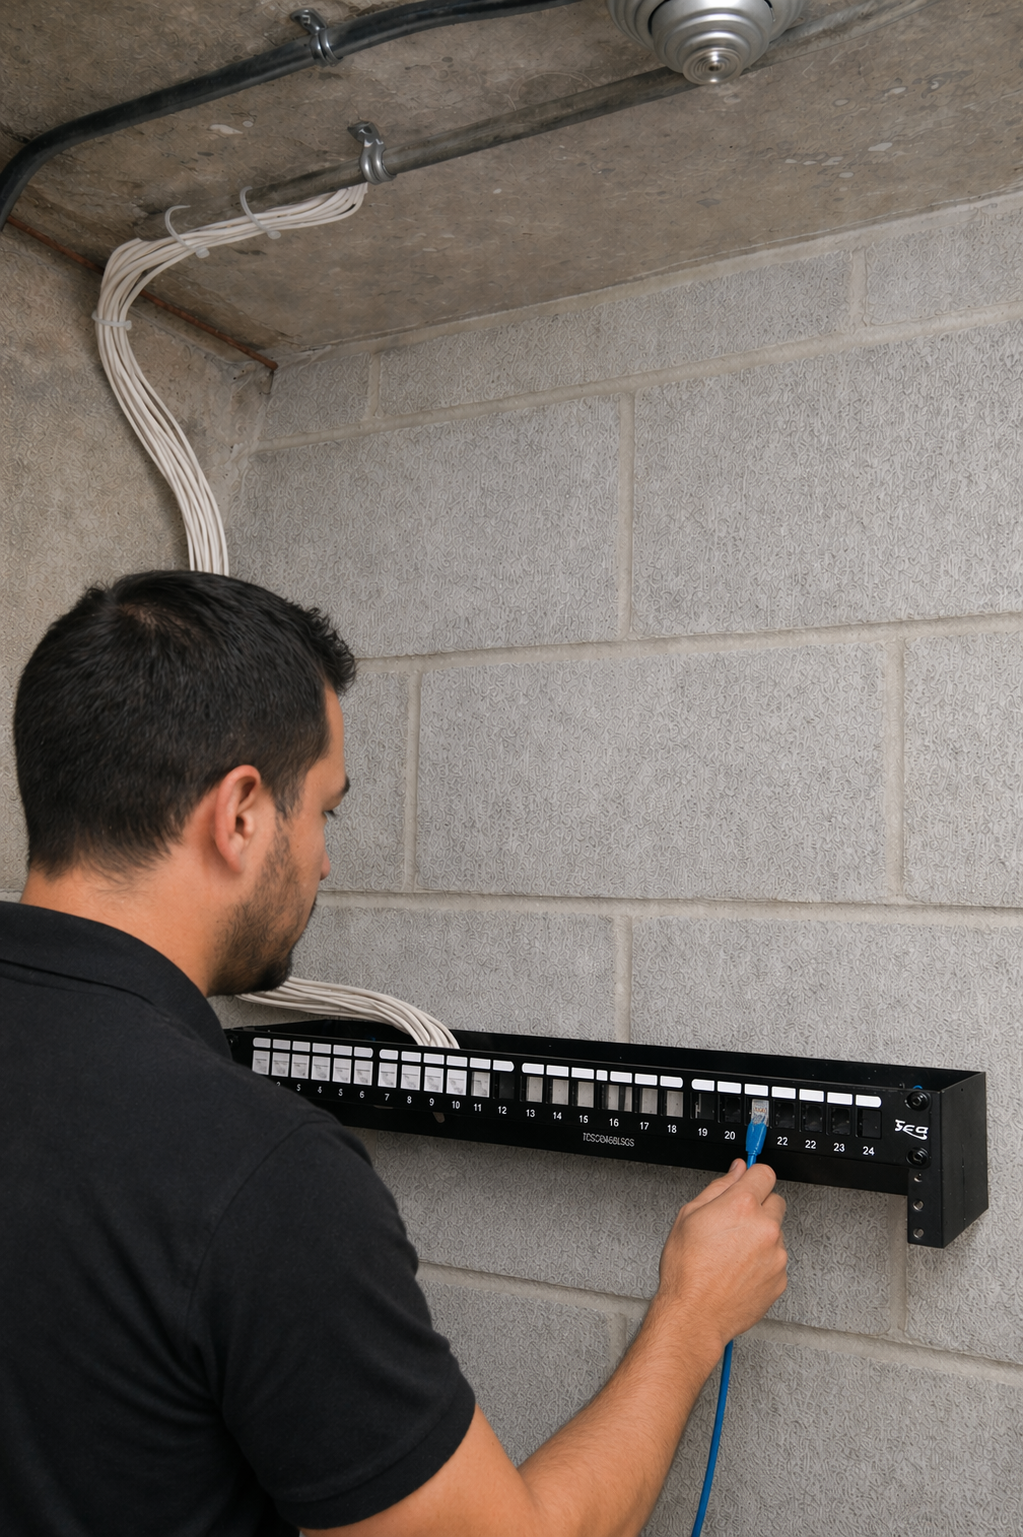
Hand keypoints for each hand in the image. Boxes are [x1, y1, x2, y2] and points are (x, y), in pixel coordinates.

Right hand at [654, 1161, 787, 1353]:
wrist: (695, 1314)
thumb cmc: (687, 1270)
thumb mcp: (689, 1216)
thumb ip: (719, 1187)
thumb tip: (736, 1170)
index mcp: (742, 1205)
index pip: (764, 1172)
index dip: (753, 1177)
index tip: (748, 1183)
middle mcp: (765, 1227)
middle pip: (775, 1201)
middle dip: (758, 1207)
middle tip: (734, 1223)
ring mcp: (776, 1255)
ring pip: (775, 1232)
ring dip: (760, 1236)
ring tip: (732, 1253)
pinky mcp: (780, 1278)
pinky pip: (776, 1259)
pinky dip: (763, 1261)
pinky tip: (739, 1270)